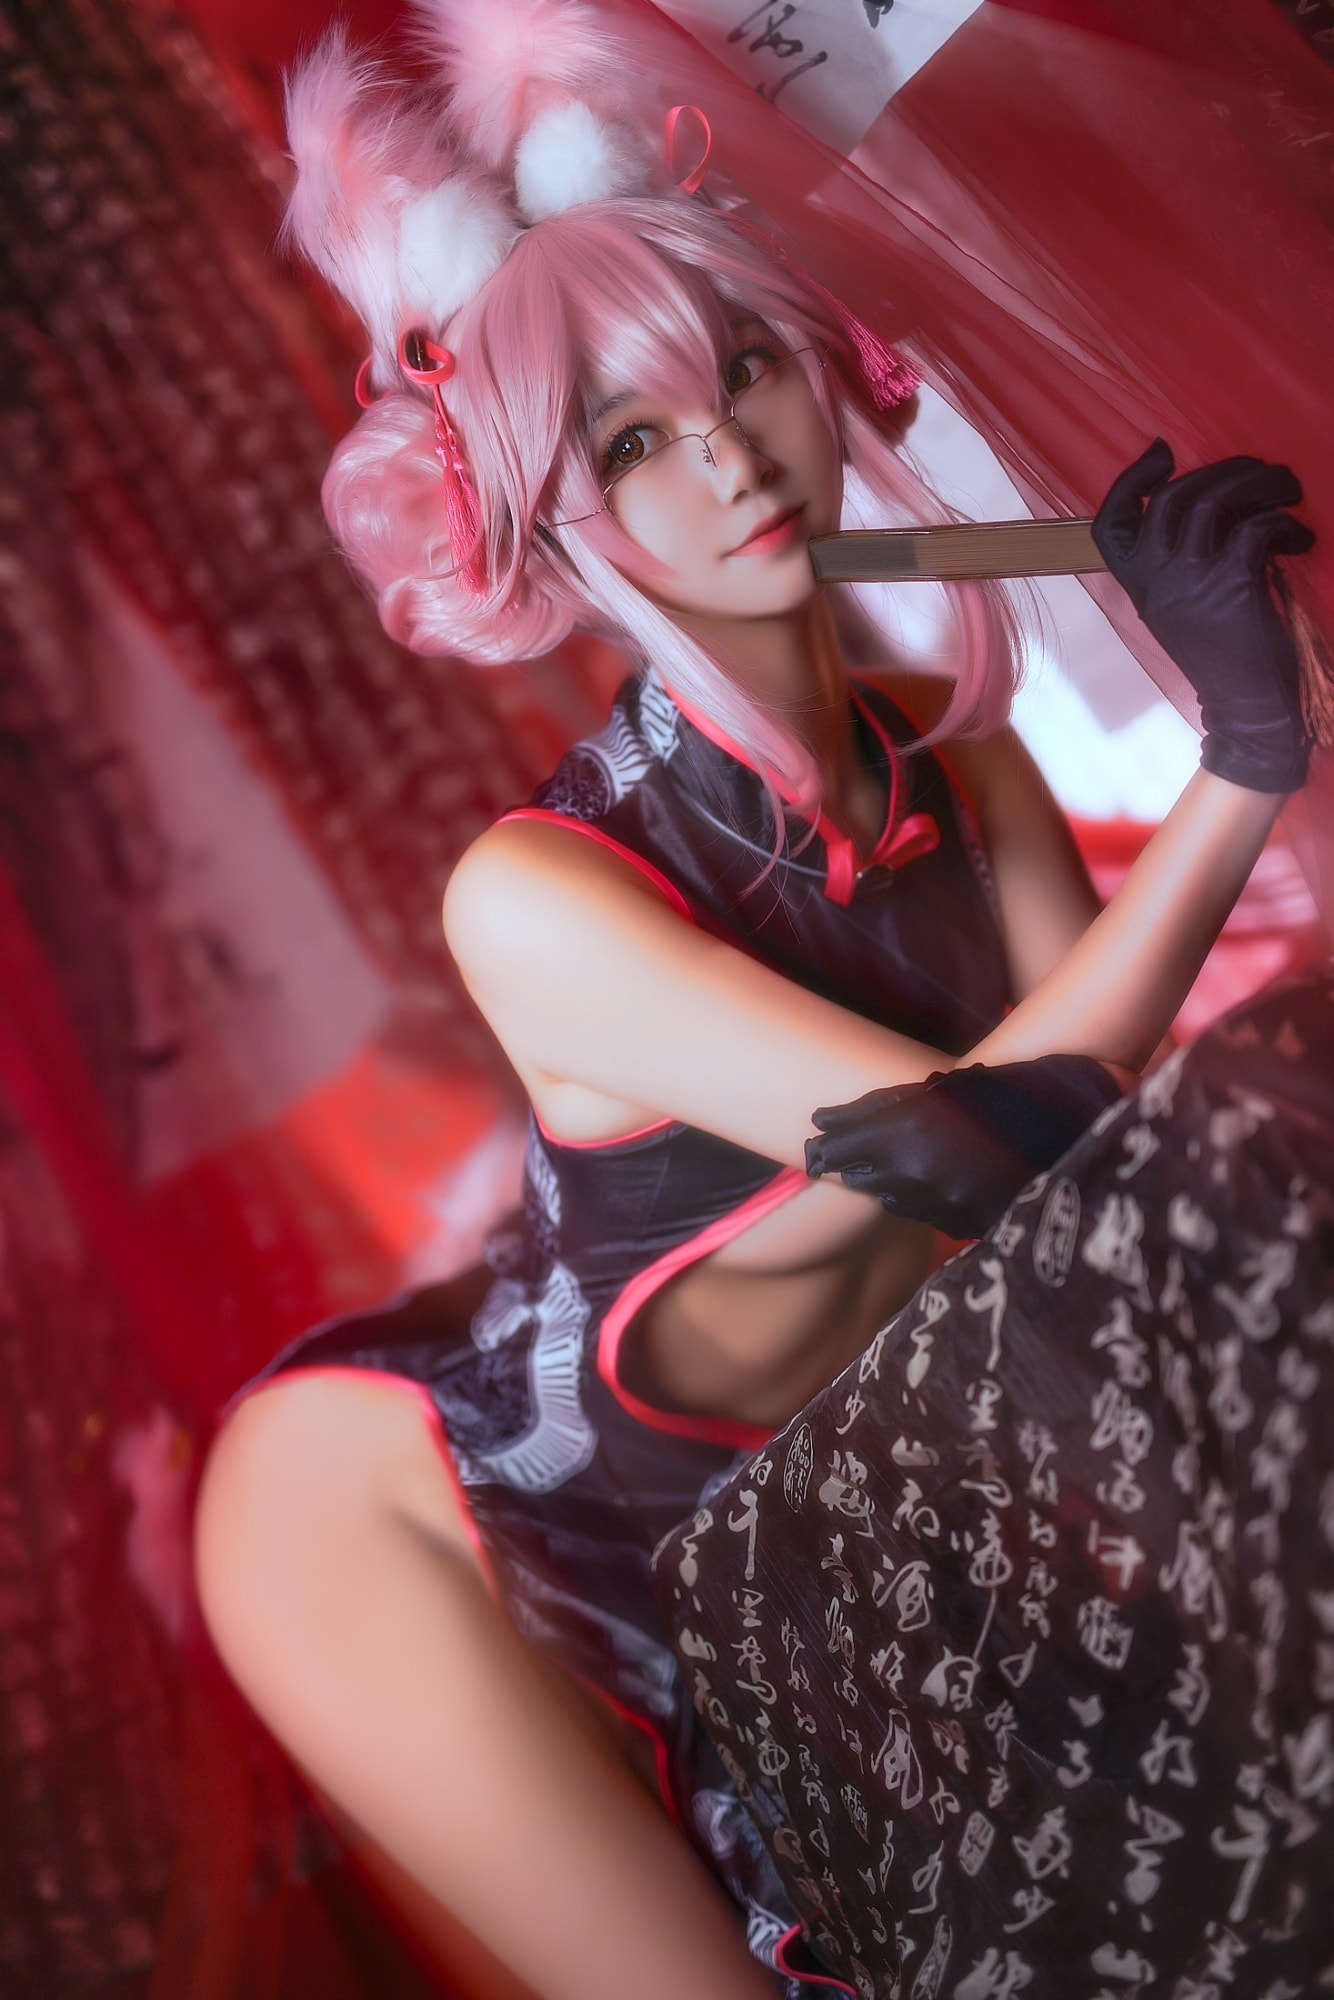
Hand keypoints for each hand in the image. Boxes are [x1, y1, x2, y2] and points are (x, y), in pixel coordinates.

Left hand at [805, 1055, 1124, 1239]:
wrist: (1093, 1127)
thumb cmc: (1025, 1089)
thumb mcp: (958, 1086)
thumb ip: (901, 1104)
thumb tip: (846, 1116)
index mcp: (916, 1131)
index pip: (848, 1140)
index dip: (828, 1137)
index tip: (814, 1131)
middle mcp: (925, 1174)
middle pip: (863, 1174)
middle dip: (848, 1161)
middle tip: (825, 1155)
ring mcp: (950, 1205)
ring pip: (895, 1199)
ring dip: (883, 1181)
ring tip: (871, 1168)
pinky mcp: (974, 1225)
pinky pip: (932, 1215)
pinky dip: (922, 1199)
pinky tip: (923, 1187)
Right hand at [1092, 441, 1313, 793]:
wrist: (1248, 711)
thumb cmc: (1223, 655)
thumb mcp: (1181, 607)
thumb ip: (1178, 562)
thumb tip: (1207, 500)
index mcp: (1138, 585)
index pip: (1111, 522)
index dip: (1131, 480)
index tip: (1163, 453)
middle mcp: (1156, 580)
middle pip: (1175, 495)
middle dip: (1224, 469)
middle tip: (1261, 472)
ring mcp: (1191, 582)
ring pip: (1216, 501)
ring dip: (1263, 484)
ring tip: (1289, 491)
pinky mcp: (1232, 586)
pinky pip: (1257, 529)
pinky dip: (1286, 526)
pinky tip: (1300, 541)